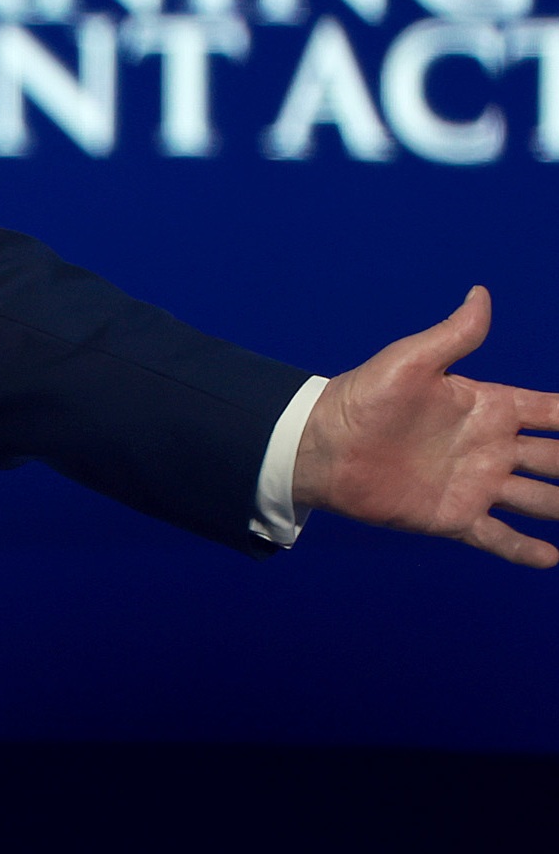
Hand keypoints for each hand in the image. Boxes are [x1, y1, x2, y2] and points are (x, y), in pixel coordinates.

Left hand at [292, 287, 558, 567]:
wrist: (319, 446)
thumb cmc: (362, 397)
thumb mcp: (411, 362)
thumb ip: (454, 335)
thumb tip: (481, 293)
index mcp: (490, 407)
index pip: (555, 412)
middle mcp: (493, 448)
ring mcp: (477, 484)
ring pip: (541, 502)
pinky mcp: (454, 517)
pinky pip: (499, 537)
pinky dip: (525, 550)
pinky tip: (552, 560)